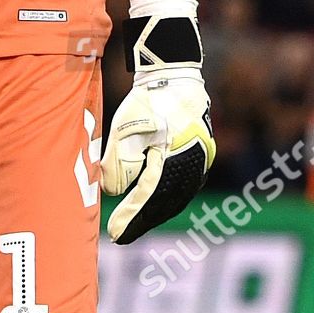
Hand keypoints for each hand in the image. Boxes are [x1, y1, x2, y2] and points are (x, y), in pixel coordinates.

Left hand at [100, 10, 215, 243]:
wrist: (176, 76)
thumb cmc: (148, 99)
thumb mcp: (125, 127)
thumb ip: (118, 162)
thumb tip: (113, 192)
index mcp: (174, 155)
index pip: (150, 195)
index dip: (132, 216)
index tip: (114, 233)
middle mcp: (193, 162)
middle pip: (166, 203)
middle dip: (142, 221)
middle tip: (120, 236)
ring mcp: (200, 160)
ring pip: (177, 196)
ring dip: (155, 213)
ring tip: (133, 226)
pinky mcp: (199, 155)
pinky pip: (182, 186)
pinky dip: (166, 200)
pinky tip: (152, 206)